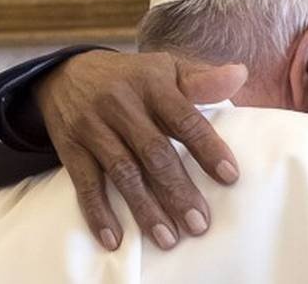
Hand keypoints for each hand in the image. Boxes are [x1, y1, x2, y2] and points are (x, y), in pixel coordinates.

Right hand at [35, 50, 247, 250]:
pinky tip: (116, 238)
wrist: (66, 72)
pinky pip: (86, 184)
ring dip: (146, 208)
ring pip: (124, 172)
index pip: (184, 119)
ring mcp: (93, 127)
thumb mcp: (167, 69)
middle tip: (199, 223)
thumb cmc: (132, 76)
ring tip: (168, 238)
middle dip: (178, 191)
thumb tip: (240, 75)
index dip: (207, 148)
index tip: (230, 176)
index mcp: (152, 84)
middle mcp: (121, 104)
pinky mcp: (70, 147)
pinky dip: (99, 213)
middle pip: (154, 152)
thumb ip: (202, 79)